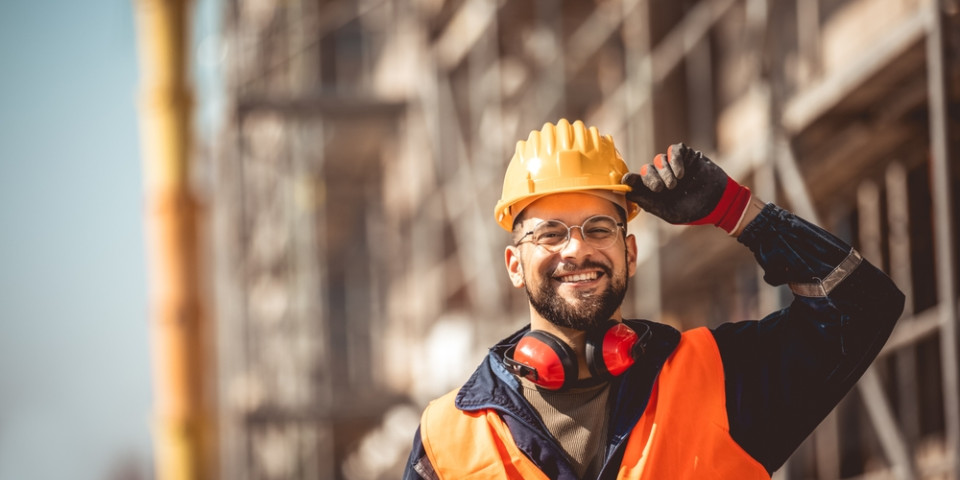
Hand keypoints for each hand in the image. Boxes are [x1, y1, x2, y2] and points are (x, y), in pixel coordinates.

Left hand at [622, 143, 751, 233]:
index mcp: (655, 191)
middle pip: (646, 169)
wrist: (720, 203)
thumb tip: (628, 193)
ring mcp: (674, 165)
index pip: (638, 181)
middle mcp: (662, 176)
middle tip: (659, 188)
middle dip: (650, 178)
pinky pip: (674, 151)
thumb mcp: (668, 211)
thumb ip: (648, 202)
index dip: (630, 179)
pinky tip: (680, 173)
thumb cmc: (693, 211)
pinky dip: (675, 160)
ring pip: (659, 159)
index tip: (626, 180)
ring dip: (664, 172)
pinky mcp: (687, 156)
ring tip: (674, 184)